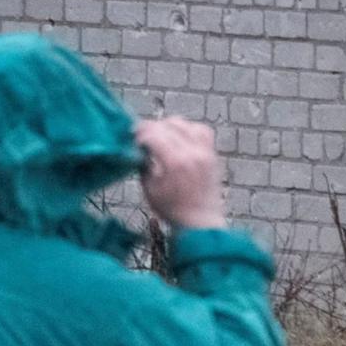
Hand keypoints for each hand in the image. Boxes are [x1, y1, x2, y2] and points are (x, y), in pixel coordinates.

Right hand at [135, 116, 226, 232]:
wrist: (200, 221)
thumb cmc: (171, 209)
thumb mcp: (149, 189)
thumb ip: (143, 165)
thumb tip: (137, 148)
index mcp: (175, 162)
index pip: (154, 135)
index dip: (140, 134)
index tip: (133, 139)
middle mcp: (192, 152)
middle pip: (168, 126)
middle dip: (151, 128)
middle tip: (142, 137)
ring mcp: (204, 151)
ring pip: (185, 124)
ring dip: (169, 126)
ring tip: (160, 135)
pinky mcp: (212, 153)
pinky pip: (201, 130)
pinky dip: (189, 128)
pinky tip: (180, 136)